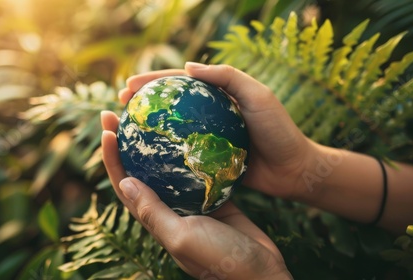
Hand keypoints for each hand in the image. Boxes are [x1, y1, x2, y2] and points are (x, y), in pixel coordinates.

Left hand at [101, 111, 291, 278]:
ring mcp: (190, 203)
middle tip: (121, 112)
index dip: (111, 157)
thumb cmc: (219, 259)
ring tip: (154, 116)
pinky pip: (196, 171)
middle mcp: (168, 209)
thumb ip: (153, 212)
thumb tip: (124, 181)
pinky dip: (191, 153)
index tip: (106, 129)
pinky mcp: (213, 198)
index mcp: (154, 219)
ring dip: (156, 144)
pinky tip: (193, 132)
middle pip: (140, 171)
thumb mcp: (181, 236)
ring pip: (166, 168)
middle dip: (127, 143)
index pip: (123, 184)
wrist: (261, 271)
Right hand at [116, 62, 316, 199]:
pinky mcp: (208, 160)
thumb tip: (187, 66)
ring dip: (147, 128)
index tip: (128, 85)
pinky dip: (162, 153)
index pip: (179, 82)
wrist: (294, 170)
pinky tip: (145, 158)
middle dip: (142, 103)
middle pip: (169, 105)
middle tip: (118, 106)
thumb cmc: (279, 130)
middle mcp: (208, 114)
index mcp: (218, 94)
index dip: (152, 81)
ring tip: (123, 131)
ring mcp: (206, 138)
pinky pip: (180, 154)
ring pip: (171, 130)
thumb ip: (227, 77)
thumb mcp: (258, 96)